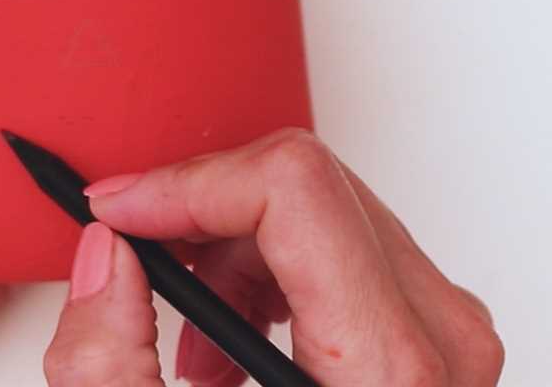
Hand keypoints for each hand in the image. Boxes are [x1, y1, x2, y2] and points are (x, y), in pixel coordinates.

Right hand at [43, 129, 502, 386]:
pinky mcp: (434, 342)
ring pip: (328, 210)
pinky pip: (346, 252)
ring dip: (233, 252)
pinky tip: (226, 349)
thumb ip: (107, 359)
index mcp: (387, 372)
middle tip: (135, 254)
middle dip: (201, 214)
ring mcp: (447, 339)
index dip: (185, 184)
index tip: (119, 211)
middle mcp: (441, 343)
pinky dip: (269, 278)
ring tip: (184, 341)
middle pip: (312, 186)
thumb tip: (104, 254)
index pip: (294, 189)